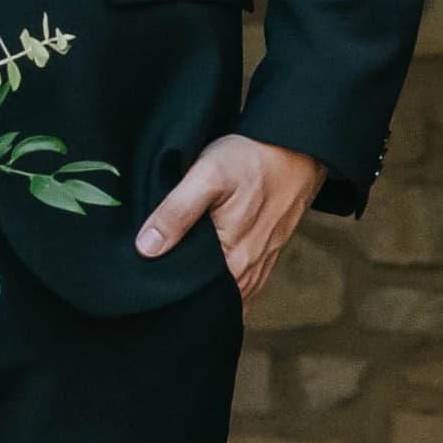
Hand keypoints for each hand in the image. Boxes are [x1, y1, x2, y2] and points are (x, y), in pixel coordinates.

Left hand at [137, 132, 324, 299]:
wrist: (296, 146)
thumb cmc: (251, 159)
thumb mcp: (206, 176)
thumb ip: (177, 212)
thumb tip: (146, 249)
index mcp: (234, 257)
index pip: (193, 293)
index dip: (168, 288)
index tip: (147, 278)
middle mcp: (250, 268)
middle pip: (211, 296)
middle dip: (185, 293)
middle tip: (157, 279)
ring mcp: (262, 262)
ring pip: (229, 292)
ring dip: (207, 289)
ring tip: (180, 281)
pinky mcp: (268, 251)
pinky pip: (244, 281)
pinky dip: (225, 283)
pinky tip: (209, 274)